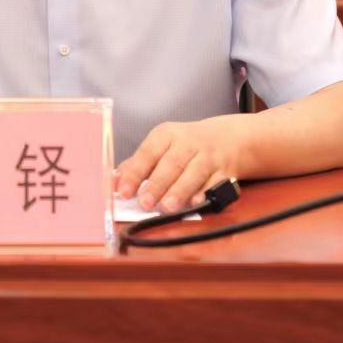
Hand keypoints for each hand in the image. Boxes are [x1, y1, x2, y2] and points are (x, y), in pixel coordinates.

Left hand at [115, 119, 238, 212]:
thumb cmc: (185, 146)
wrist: (228, 138)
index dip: (135, 172)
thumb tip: (113, 183)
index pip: (148, 152)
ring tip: (168, 207)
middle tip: (145, 203)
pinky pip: (216, 182)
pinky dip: (206, 192)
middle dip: (157, 184)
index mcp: (166, 135)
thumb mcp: (161, 146)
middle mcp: (188, 143)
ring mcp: (208, 156)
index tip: (124, 191)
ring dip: (180, 190)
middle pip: (172, 163)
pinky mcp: (225, 170)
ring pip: (194, 172)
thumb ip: (138, 164)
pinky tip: (196, 202)